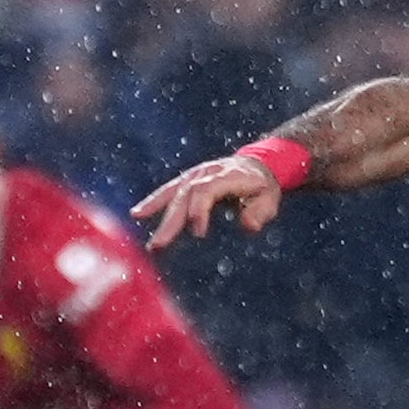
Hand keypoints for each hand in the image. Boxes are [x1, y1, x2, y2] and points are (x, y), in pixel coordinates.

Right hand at [136, 154, 282, 249]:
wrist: (259, 165)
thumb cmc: (264, 188)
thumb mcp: (270, 199)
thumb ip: (260, 212)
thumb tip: (248, 225)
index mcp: (228, 175)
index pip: (207, 191)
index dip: (200, 210)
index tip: (198, 233)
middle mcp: (208, 172)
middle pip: (186, 194)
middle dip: (172, 220)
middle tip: (159, 244)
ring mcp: (197, 174)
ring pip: (173, 191)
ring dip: (156, 209)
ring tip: (141, 224)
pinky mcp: (188, 179)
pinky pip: (169, 190)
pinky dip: (154, 201)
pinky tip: (137, 214)